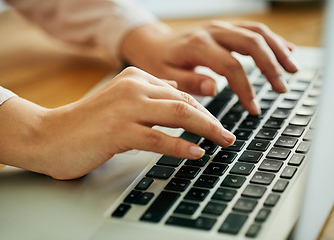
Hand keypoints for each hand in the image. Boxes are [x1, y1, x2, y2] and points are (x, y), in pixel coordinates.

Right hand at [0, 67, 234, 178]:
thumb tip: (178, 96)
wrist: (50, 136)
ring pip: (178, 115)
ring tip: (222, 142)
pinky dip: (182, 146)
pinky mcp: (118, 131)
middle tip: (228, 135)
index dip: (203, 110)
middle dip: (212, 120)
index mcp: (135, 78)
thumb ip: (149, 97)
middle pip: (185, 102)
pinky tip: (196, 153)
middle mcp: (133, 88)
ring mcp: (126, 109)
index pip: (179, 93)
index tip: (217, 125)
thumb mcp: (121, 102)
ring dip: (206, 130)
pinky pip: (159, 138)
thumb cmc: (87, 123)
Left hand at [121, 21, 299, 114]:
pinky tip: (286, 50)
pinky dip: (272, 40)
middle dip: (270, 67)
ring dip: (278, 51)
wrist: (153, 43)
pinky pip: (253, 30)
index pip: (231, 66)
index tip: (252, 109)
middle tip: (281, 89)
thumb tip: (215, 89)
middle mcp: (213, 32)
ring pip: (257, 33)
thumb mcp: (165, 75)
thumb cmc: (158, 62)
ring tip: (292, 70)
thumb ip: (189, 82)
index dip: (245, 89)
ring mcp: (221, 28)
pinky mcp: (225, 28)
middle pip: (251, 44)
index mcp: (198, 46)